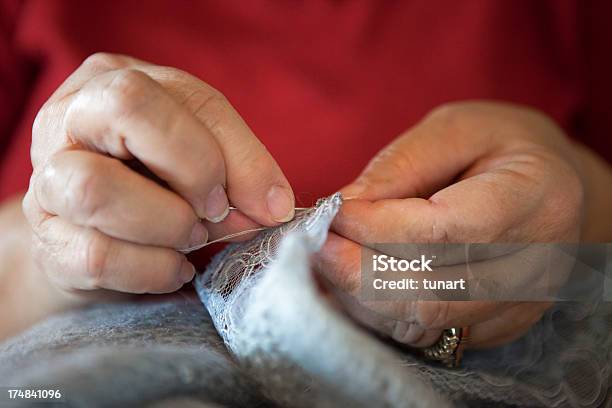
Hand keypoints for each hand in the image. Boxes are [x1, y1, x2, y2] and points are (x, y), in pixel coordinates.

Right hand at [22, 53, 294, 301]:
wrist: (100, 234)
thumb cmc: (157, 180)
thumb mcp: (203, 153)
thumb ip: (241, 168)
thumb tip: (275, 206)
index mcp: (113, 81)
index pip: (183, 95)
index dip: (227, 151)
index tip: (255, 200)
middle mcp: (68, 119)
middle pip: (126, 108)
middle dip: (192, 169)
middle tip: (216, 209)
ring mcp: (47, 181)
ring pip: (98, 188)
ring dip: (169, 224)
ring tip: (191, 238)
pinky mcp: (48, 242)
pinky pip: (99, 256)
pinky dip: (154, 269)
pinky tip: (175, 268)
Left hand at [316, 101, 583, 348]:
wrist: (554, 187)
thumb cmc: (501, 146)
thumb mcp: (454, 129)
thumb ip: (401, 166)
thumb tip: (345, 207)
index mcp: (534, 198)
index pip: (442, 231)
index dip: (376, 228)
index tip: (331, 213)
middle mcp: (535, 264)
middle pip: (428, 290)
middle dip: (355, 270)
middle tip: (313, 245)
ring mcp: (519, 304)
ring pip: (421, 322)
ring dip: (361, 297)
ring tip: (328, 263)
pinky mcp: (498, 326)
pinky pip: (427, 334)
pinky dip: (381, 313)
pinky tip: (357, 283)